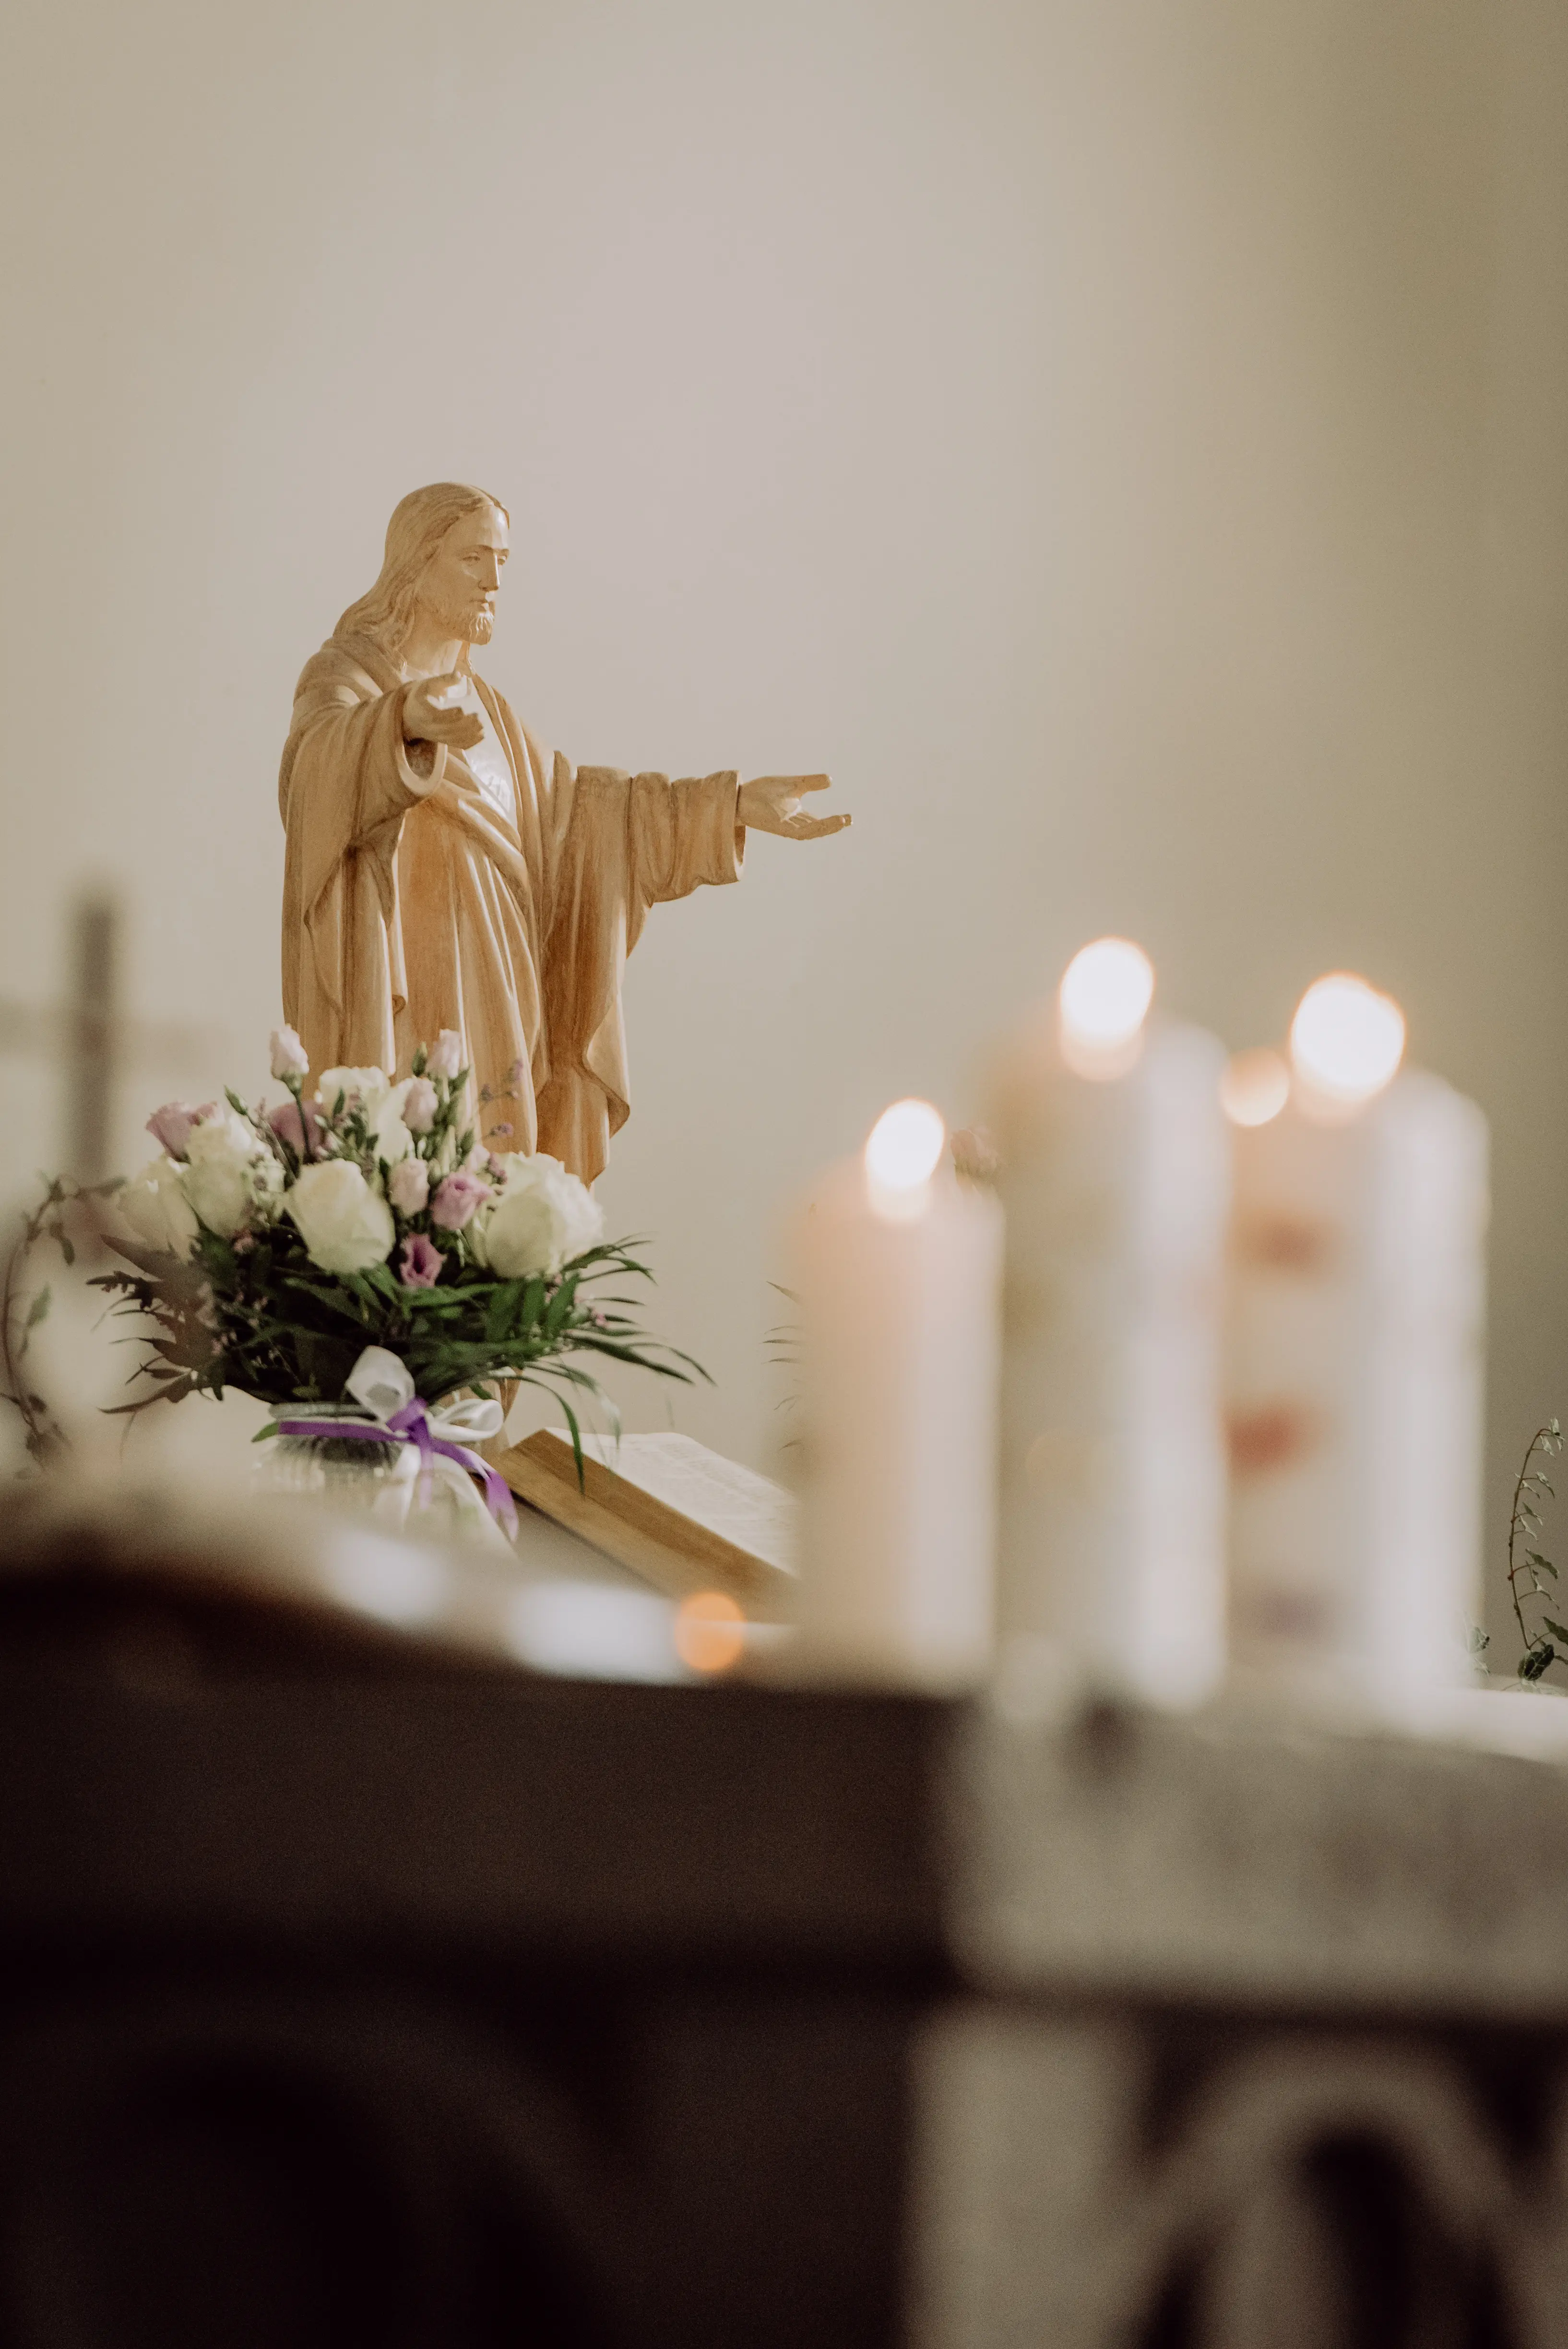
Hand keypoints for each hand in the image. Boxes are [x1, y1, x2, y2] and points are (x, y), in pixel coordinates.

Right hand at [402, 671, 483, 751]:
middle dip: (463, 725)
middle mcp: (427, 727)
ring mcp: (435, 736)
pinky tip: (482, 736)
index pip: (433, 717)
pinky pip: (456, 745)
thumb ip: (444, 680)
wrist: (410, 716)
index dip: (447, 715)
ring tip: (482, 726)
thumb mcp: (428, 685)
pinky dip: (470, 742)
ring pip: (452, 740)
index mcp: (421, 711)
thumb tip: (459, 674)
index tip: (461, 709)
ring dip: (469, 735)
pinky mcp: (442, 741)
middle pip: (446, 730)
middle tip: (477, 716)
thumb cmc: (421, 697)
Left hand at [736, 773, 850, 840]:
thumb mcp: (793, 784)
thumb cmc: (762, 791)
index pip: (818, 820)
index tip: (848, 817)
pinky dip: (813, 828)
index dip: (833, 820)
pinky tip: (823, 823)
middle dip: (833, 825)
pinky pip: (799, 832)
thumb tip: (830, 780)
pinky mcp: (779, 828)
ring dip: (826, 828)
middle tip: (849, 820)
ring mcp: (786, 826)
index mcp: (796, 814)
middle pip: (817, 828)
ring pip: (811, 832)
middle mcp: (793, 822)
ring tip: (842, 821)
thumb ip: (810, 782)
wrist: (740, 796)